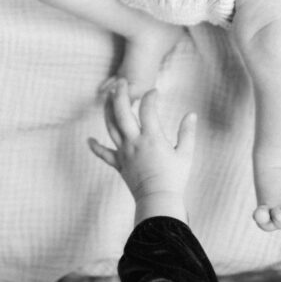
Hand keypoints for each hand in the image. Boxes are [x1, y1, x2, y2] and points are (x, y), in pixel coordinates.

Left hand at [88, 79, 196, 205]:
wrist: (158, 199)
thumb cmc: (175, 178)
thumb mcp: (186, 153)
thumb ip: (187, 132)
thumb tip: (191, 114)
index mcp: (152, 137)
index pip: (148, 109)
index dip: (151, 97)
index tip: (155, 92)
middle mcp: (134, 141)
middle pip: (122, 112)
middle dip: (121, 94)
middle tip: (121, 82)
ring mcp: (124, 152)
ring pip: (110, 127)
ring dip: (107, 110)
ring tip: (107, 98)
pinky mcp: (119, 164)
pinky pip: (104, 154)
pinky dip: (95, 147)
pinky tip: (89, 140)